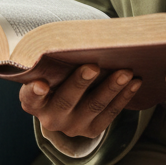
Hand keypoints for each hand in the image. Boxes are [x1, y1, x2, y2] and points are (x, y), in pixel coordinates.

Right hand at [20, 65, 141, 138]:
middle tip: (93, 66)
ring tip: (125, 72)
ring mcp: (73, 126)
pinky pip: (110, 113)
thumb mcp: (48, 70)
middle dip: (81, 82)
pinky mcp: (92, 130)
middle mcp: (51, 118)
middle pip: (66, 100)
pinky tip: (135, 82)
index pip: (30, 98)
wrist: (65, 105)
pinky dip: (124, 96)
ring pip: (94, 106)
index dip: (34, 92)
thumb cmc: (56, 75)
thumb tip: (74, 34)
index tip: (40, 85)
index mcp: (34, 101)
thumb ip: (53, 59)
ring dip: (111, 88)